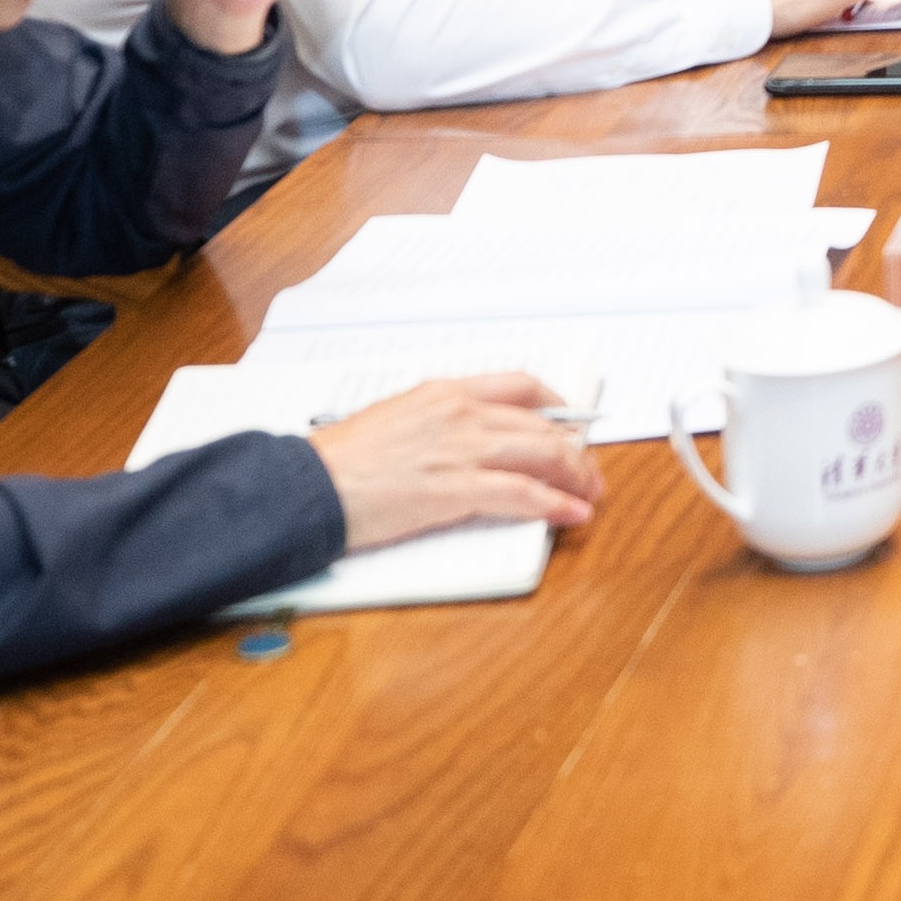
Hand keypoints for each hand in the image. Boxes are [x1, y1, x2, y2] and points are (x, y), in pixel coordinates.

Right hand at [307, 373, 600, 548]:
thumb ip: (440, 421)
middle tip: (587, 470)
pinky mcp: (456, 490)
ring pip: (542, 455)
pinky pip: (523, 495)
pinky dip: (555, 504)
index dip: (557, 405)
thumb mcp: (398, 417)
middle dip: (574, 450)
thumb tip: (472, 437)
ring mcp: (461, 450)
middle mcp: (461, 414)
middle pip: (541, 425)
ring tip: (590, 494)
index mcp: (446, 391)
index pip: (521, 385)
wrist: (310, 484)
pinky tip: (572, 514)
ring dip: (576, 477)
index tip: (570, 422)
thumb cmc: (342, 459)